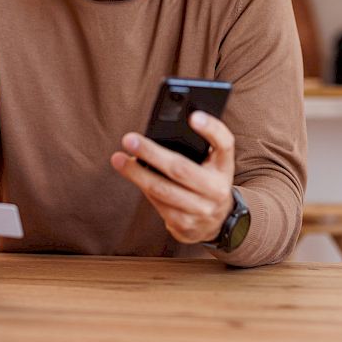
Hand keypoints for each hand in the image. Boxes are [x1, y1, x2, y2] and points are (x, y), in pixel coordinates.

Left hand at [110, 111, 234, 243]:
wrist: (219, 221)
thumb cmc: (208, 179)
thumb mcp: (211, 162)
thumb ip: (196, 145)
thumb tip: (157, 133)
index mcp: (224, 166)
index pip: (224, 143)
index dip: (211, 129)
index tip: (192, 116)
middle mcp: (217, 189)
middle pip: (181, 168)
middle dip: (151, 153)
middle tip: (129, 139)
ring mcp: (202, 210)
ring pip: (163, 190)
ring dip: (136, 173)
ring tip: (118, 159)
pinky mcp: (185, 226)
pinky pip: (158, 204)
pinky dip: (143, 187)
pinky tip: (132, 175)